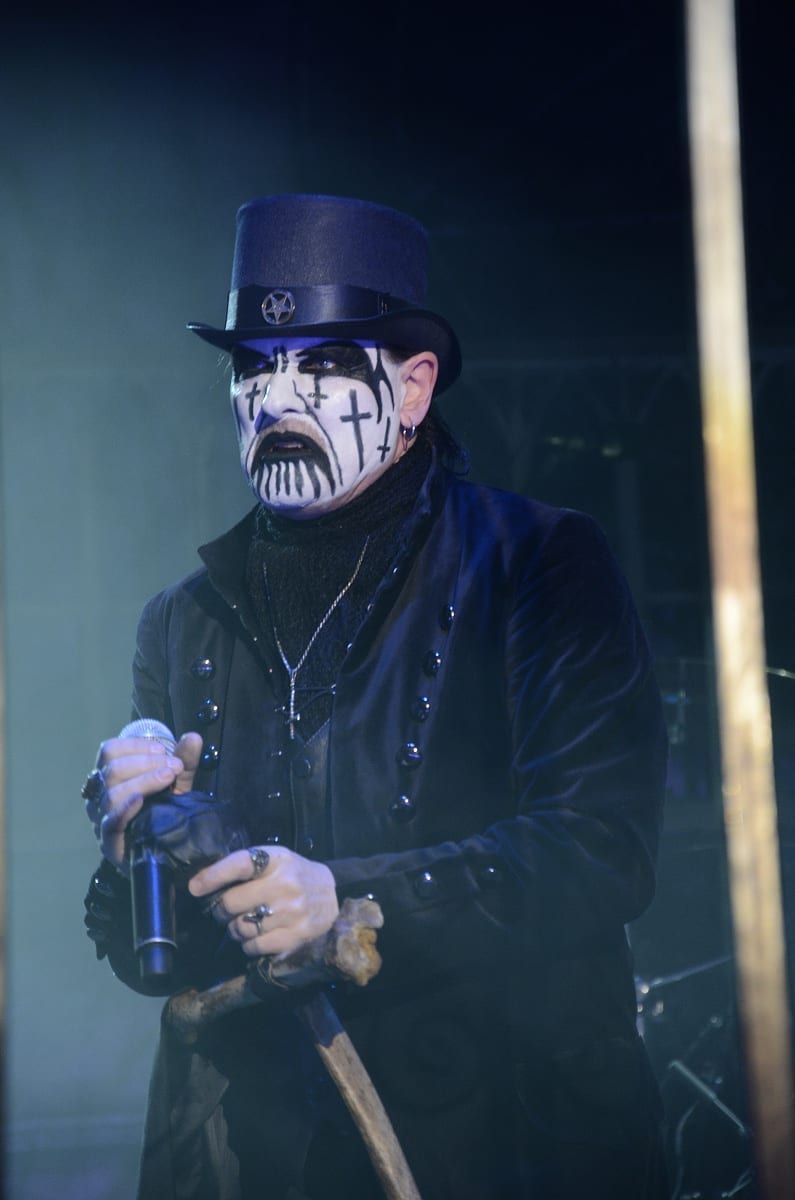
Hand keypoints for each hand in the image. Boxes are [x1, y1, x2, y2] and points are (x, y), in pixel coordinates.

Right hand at [85, 731, 202, 870]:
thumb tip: (193, 737)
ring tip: (168, 778)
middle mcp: (99, 796)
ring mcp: (101, 820)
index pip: (109, 751)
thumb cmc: (164, 811)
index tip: (163, 750)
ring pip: (111, 794)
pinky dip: (124, 809)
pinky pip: (109, 824)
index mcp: (110, 776)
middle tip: (174, 767)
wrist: (167, 852)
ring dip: (143, 781)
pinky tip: (140, 800)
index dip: (135, 746)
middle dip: (146, 763)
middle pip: (112, 770)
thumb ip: (184, 760)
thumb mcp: (176, 782)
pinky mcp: (109, 844)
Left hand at [188, 845, 339, 957]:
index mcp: (278, 860)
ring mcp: (293, 912)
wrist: (334, 893)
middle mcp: (286, 884)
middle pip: (232, 902)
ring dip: (234, 929)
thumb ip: (245, 867)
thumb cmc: (294, 875)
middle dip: (221, 909)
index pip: (241, 863)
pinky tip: (256, 936)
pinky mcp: (297, 935)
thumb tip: (200, 884)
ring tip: (244, 923)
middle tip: (225, 910)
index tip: (195, 887)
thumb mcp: (275, 860)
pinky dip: (248, 945)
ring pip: (241, 928)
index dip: (214, 875)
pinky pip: (255, 947)